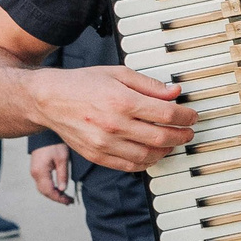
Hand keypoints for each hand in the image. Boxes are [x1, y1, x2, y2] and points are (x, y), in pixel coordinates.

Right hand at [29, 144, 74, 204]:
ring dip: (53, 194)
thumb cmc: (55, 145)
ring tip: (66, 198)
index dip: (59, 198)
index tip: (69, 202)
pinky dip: (50, 189)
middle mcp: (35, 174)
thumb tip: (63, 189)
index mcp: (41, 172)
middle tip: (69, 202)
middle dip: (57, 198)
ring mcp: (34, 172)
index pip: (49, 191)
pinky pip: (42, 183)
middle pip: (44, 192)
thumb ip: (63, 175)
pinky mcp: (36, 169)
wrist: (45, 135)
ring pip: (42, 188)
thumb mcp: (63, 159)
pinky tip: (59, 190)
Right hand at [37, 66, 193, 172]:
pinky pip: (130, 166)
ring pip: (148, 156)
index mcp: (122, 101)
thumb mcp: (119, 74)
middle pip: (161, 138)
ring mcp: (104, 144)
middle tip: (188, 132)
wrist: (49, 99)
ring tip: (172, 142)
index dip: (186, 117)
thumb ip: (149, 85)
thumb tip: (175, 92)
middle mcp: (114, 125)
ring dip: (166, 151)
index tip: (192, 116)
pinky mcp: (97, 156)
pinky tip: (153, 153)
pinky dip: (147, 162)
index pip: (167, 115)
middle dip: (181, 136)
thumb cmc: (84, 83)